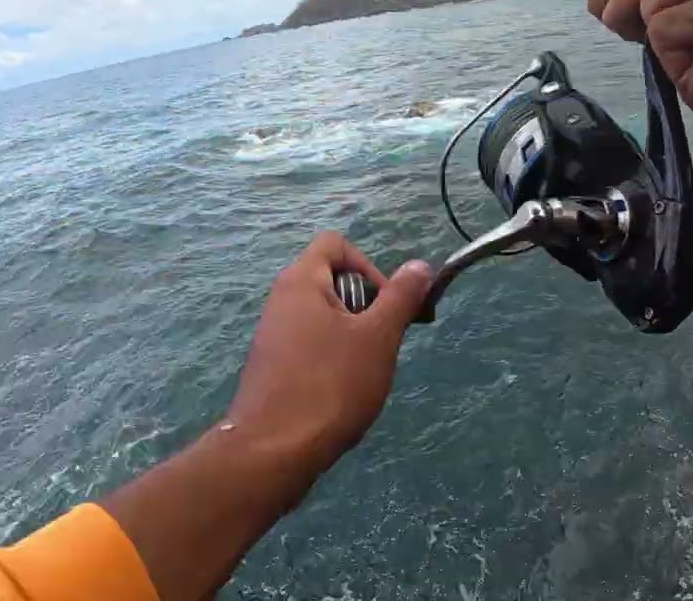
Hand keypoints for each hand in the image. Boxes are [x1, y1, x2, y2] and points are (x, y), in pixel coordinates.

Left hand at [227, 232, 431, 473]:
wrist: (275, 449)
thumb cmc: (331, 384)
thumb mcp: (378, 337)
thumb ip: (401, 297)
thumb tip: (420, 266)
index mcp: (300, 282)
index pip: (336, 245)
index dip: (369, 266)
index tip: (387, 305)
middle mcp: (280, 301)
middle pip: (332, 281)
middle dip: (366, 306)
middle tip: (383, 343)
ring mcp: (273, 336)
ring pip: (324, 318)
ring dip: (353, 338)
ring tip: (366, 372)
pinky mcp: (272, 367)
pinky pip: (310, 347)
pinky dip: (333, 360)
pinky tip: (343, 393)